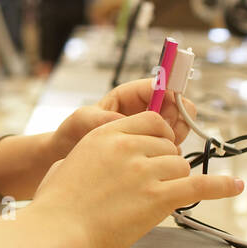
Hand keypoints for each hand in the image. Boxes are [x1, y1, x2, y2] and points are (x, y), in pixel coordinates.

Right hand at [31, 111, 241, 247]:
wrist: (57, 232)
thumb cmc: (55, 206)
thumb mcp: (67, 165)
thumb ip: (89, 157)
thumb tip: (94, 165)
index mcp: (106, 134)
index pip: (150, 122)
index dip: (160, 136)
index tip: (162, 146)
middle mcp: (128, 147)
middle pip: (168, 148)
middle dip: (165, 164)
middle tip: (151, 185)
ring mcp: (145, 171)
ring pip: (180, 167)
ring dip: (175, 182)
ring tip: (156, 200)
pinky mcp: (158, 197)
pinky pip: (199, 187)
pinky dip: (220, 187)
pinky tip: (234, 187)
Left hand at [48, 76, 195, 160]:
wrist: (68, 158)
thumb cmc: (73, 133)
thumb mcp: (82, 121)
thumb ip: (102, 118)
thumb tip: (122, 120)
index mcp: (129, 96)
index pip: (161, 86)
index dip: (172, 94)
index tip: (173, 108)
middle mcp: (143, 111)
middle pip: (177, 106)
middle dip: (177, 118)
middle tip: (168, 134)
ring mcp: (149, 131)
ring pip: (178, 127)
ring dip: (175, 137)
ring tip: (158, 149)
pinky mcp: (151, 149)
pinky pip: (171, 148)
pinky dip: (169, 153)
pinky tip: (155, 161)